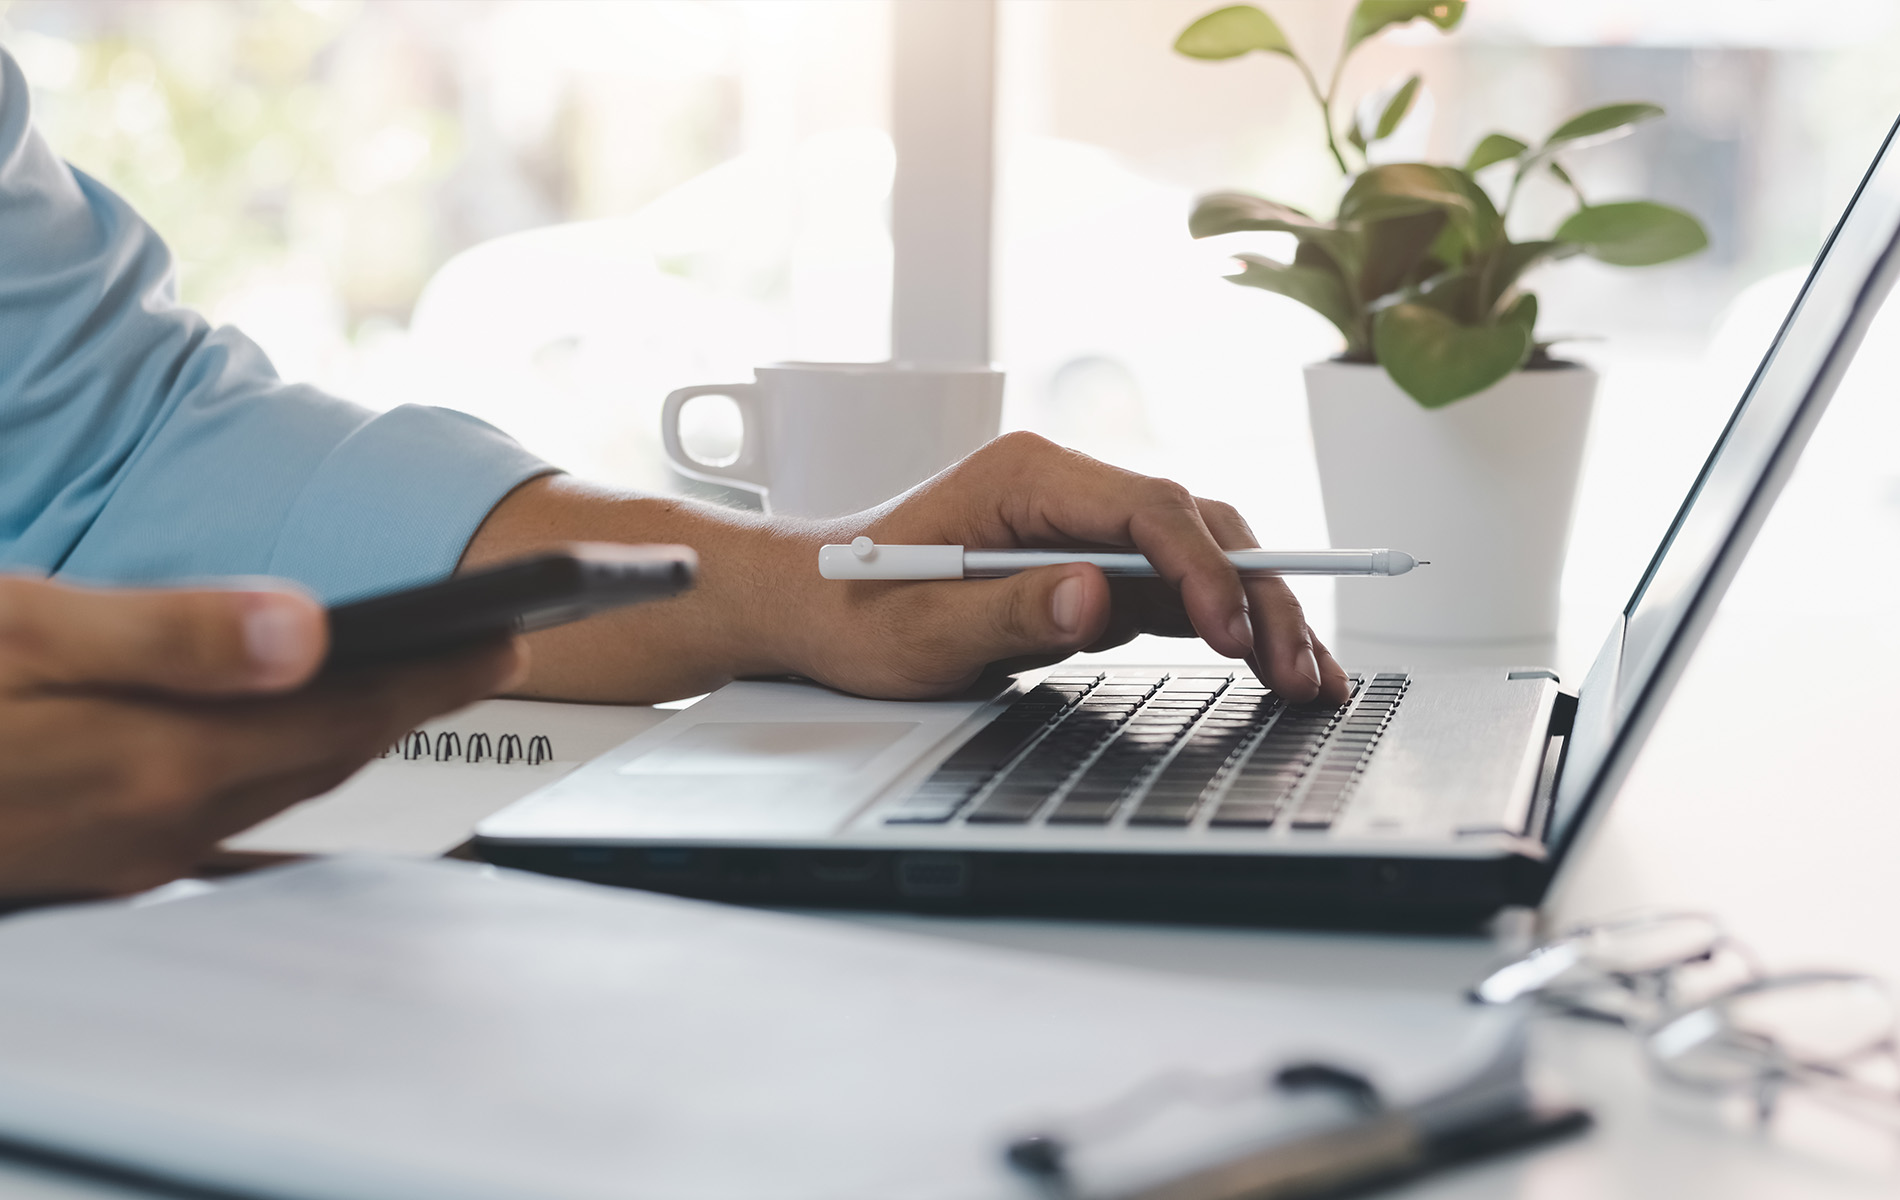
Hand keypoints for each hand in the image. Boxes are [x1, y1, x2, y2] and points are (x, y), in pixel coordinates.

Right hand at [0, 576, 523, 898]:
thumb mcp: (19, 631)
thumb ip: (170, 634)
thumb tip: (311, 627)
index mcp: (162, 760)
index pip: (345, 710)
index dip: (438, 668)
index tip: (513, 630)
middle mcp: (161, 822)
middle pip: (326, 752)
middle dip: (417, 699)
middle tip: (492, 648)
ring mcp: (127, 854)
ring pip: (278, 786)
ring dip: (356, 734)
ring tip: (416, 685)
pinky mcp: (91, 860)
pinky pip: (222, 816)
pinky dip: (278, 771)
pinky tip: (289, 753)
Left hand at [787, 433, 1350, 701]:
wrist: (814, 609)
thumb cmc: (853, 609)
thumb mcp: (918, 627)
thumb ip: (1007, 610)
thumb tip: (1094, 598)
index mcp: (1028, 475)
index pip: (1147, 507)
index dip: (1199, 568)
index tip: (1229, 633)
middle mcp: (1070, 492)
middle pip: (1194, 529)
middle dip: (1256, 596)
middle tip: (1300, 670)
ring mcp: (1089, 532)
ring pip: (1203, 560)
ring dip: (1261, 616)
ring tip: (1313, 681)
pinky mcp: (1095, 573)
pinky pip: (1179, 596)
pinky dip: (1229, 631)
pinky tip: (1276, 668)